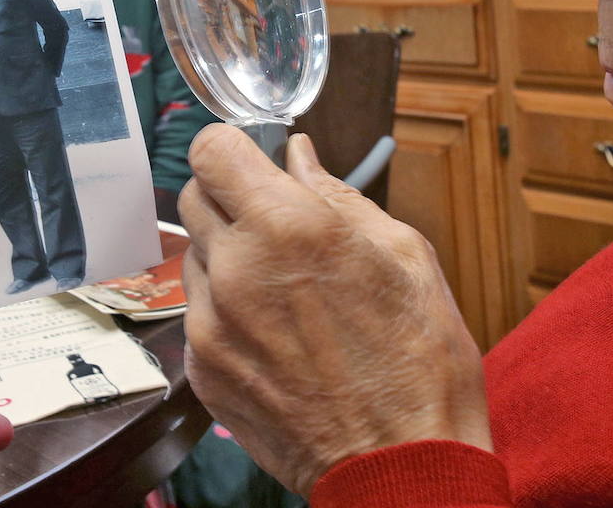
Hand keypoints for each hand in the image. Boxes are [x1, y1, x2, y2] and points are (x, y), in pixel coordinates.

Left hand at [180, 125, 490, 495]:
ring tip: (284, 290)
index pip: (211, 150)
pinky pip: (199, 314)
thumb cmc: (419, 362)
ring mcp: (211, 324)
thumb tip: (299, 156)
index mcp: (289, 228)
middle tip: (273, 221)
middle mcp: (237, 269)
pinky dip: (226, 310)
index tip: (250, 159)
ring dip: (227, 256)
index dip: (230, 147)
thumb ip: (338, 196)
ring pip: (195, 256)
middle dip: (229, 196)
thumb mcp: (404, 256)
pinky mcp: (203, 370)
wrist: (400, 465)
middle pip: (193, 196)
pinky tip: (276, 334)